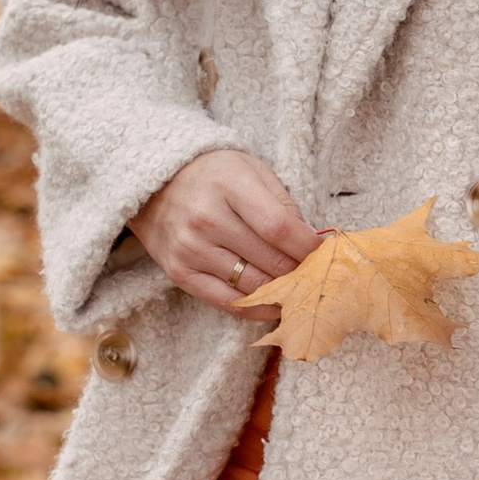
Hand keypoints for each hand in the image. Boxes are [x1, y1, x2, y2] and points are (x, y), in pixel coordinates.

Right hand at [132, 148, 323, 314]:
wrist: (154, 183)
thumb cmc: (212, 175)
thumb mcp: (251, 171)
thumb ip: (282, 204)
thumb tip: (311, 243)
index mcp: (229, 186)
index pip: (279, 228)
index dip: (308, 247)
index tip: (324, 254)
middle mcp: (207, 219)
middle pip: (269, 261)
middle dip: (300, 272)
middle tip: (315, 275)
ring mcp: (191, 249)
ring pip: (253, 286)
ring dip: (282, 292)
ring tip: (298, 289)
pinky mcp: (179, 273)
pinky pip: (227, 302)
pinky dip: (255, 308)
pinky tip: (273, 305)